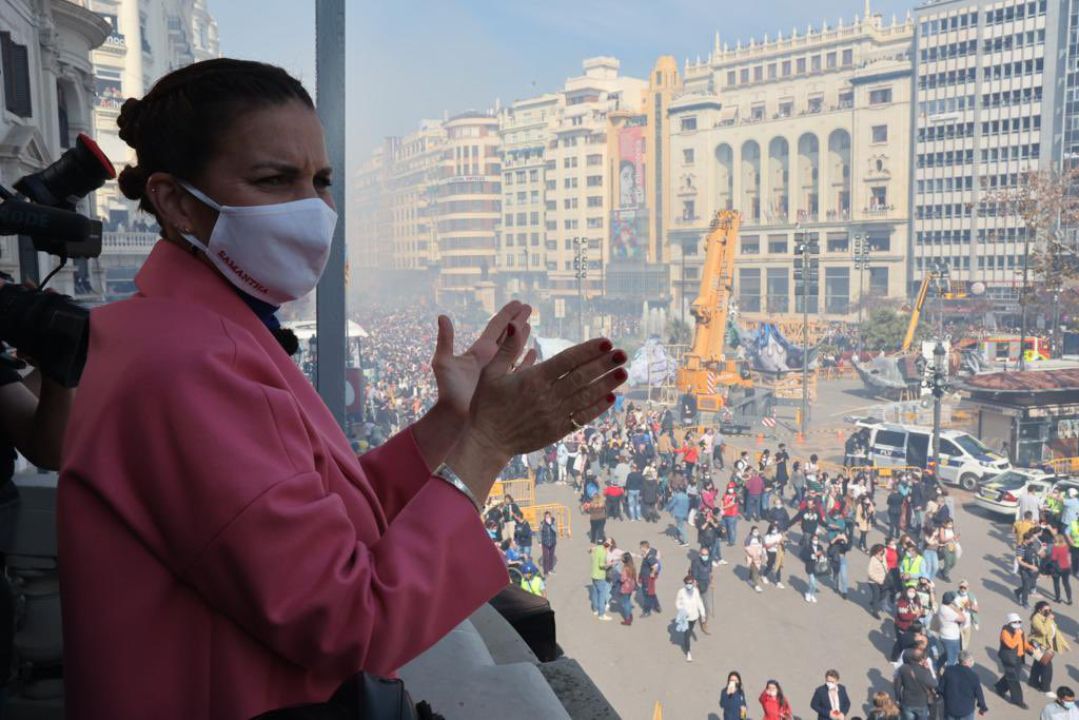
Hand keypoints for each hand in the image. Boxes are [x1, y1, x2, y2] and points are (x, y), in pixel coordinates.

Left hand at [431, 301, 532, 418]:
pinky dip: (527, 360)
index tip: (517, 302)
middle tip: (530, 307)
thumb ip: (445, 340)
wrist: (455, 417)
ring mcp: (499, 372)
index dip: (507, 314)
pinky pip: (519, 370)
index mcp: (479, 351)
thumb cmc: (448, 391)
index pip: (496, 327)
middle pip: (508, 335)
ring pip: (514, 350)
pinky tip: (533, 352)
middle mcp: (491, 359)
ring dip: (523, 337)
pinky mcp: (505, 386)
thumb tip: (442, 316)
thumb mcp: (443, 362)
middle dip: (518, 320)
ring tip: (531, 325)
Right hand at [467, 332, 626, 458]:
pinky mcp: (557, 430)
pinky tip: (611, 398)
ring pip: (585, 397)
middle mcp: (547, 396)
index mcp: (533, 379)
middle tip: (622, 353)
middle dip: (603, 364)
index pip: (566, 361)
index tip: (606, 342)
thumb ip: (506, 349)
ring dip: (606, 384)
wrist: (488, 441)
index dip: (588, 351)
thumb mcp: (491, 373)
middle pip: (581, 377)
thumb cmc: (488, 404)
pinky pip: (581, 417)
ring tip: (623, 372)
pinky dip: (597, 408)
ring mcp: (554, 414)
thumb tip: (514, 324)